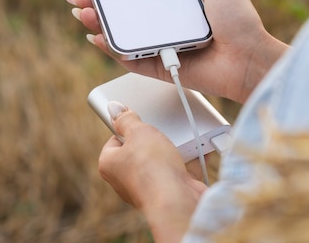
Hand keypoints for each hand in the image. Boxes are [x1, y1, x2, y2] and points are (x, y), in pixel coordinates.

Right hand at [66, 0, 287, 102]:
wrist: (249, 59)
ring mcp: (160, 46)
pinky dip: (111, 48)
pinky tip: (97, 36)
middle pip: (124, 14)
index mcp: (178, 6)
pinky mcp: (159, 67)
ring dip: (99, 24)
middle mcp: (166, 25)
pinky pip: (129, 58)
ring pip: (122, 35)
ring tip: (84, 12)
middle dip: (98, 5)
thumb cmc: (241, 23)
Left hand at [99, 101, 206, 242]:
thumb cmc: (151, 168)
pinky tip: (199, 148)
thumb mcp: (138, 132)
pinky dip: (188, 160)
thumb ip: (127, 119)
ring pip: (161, 160)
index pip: (114, 139)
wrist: (177, 201)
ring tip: (183, 137)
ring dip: (173, 148)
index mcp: (110, 164)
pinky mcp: (170, 192)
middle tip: (161, 129)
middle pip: (139, 149)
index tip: (138, 118)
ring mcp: (149, 187)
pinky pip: (179, 170)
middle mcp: (126, 179)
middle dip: (153, 138)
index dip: (127, 126)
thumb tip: (114, 108)